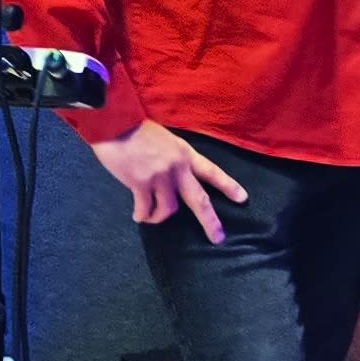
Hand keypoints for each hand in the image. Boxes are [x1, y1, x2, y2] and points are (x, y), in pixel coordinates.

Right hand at [89, 120, 247, 242]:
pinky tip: (138, 216)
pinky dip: (142, 216)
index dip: (228, 186)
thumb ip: (174, 161)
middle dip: (210, 221)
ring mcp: (160, 176)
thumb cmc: (138, 130)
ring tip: (151, 217)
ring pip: (168, 209)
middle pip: (198, 199)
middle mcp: (177, 167)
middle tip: (218, 237)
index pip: (212, 172)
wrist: (117, 123)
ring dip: (159, 217)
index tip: (242, 198)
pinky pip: (145, 209)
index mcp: (186, 154)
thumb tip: (172, 181)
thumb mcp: (167, 141)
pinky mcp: (140, 183)